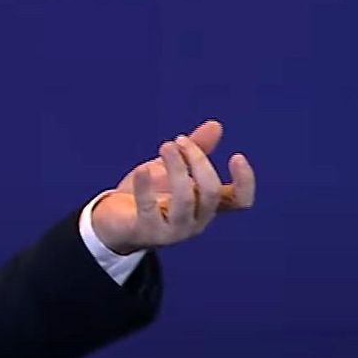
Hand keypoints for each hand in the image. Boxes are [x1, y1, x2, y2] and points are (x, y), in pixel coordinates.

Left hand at [91, 120, 255, 254]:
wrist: (113, 222)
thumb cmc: (149, 195)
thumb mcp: (173, 169)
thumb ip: (196, 149)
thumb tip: (215, 124)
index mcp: (207, 206)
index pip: (240, 201)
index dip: (245, 181)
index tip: (236, 156)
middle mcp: (196, 221)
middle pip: (211, 193)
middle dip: (197, 161)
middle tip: (178, 140)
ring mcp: (173, 231)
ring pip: (185, 200)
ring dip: (176, 168)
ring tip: (165, 146)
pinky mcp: (146, 232)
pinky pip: (149, 210)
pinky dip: (146, 187)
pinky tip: (141, 170)